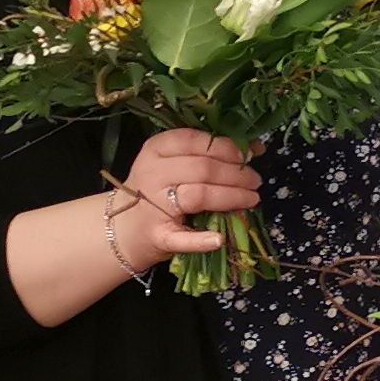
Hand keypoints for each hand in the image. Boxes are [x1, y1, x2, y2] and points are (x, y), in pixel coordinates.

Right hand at [117, 130, 258, 257]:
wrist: (124, 228)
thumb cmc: (158, 191)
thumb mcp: (176, 164)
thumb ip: (208, 154)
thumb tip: (254, 148)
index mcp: (155, 150)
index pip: (193, 141)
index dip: (224, 147)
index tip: (246, 155)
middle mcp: (152, 174)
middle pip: (202, 169)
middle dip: (236, 174)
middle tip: (255, 181)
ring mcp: (153, 206)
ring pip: (199, 195)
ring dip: (231, 197)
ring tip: (252, 198)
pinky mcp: (158, 235)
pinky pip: (181, 237)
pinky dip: (201, 240)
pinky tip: (219, 239)